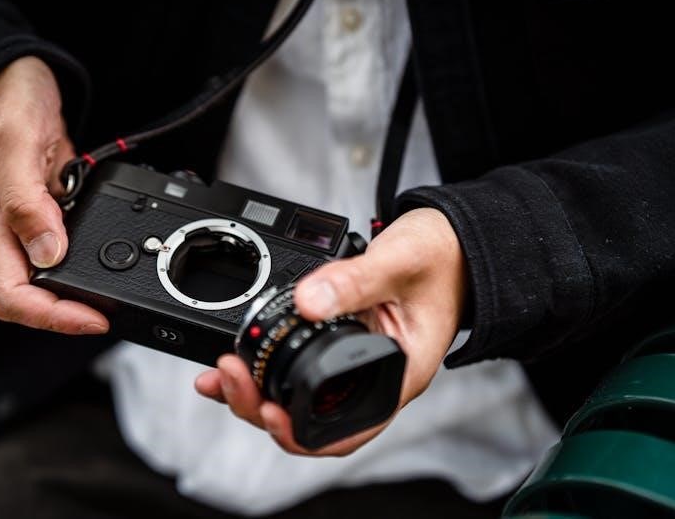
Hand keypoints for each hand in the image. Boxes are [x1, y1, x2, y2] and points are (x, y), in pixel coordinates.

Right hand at [0, 56, 108, 334]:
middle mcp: (11, 230)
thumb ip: (25, 200)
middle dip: (70, 315)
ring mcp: (32, 221)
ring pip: (52, 278)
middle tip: (112, 313)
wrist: (9, 74)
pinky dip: (93, 258)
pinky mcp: (53, 208)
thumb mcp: (13, 143)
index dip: (52, 317)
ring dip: (83, 292)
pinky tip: (118, 254)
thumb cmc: (2, 101)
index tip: (94, 317)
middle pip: (32, 298)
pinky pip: (69, 247)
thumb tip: (47, 253)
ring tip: (121, 295)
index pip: (11, 296)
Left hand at [195, 207, 466, 454]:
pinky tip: (237, 358)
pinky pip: (298, 367)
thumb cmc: (442, 258)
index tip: (267, 411)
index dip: (301, 433)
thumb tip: (306, 301)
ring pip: (299, 398)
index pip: (347, 430)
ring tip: (222, 371)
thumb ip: (354, 281)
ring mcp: (355, 364)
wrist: (453, 242)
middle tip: (229, 375)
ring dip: (256, 392)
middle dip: (262, 407)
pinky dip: (264, 366)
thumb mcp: (399, 263)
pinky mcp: (340, 343)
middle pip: (311, 420)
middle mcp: (374, 378)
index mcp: (398, 375)